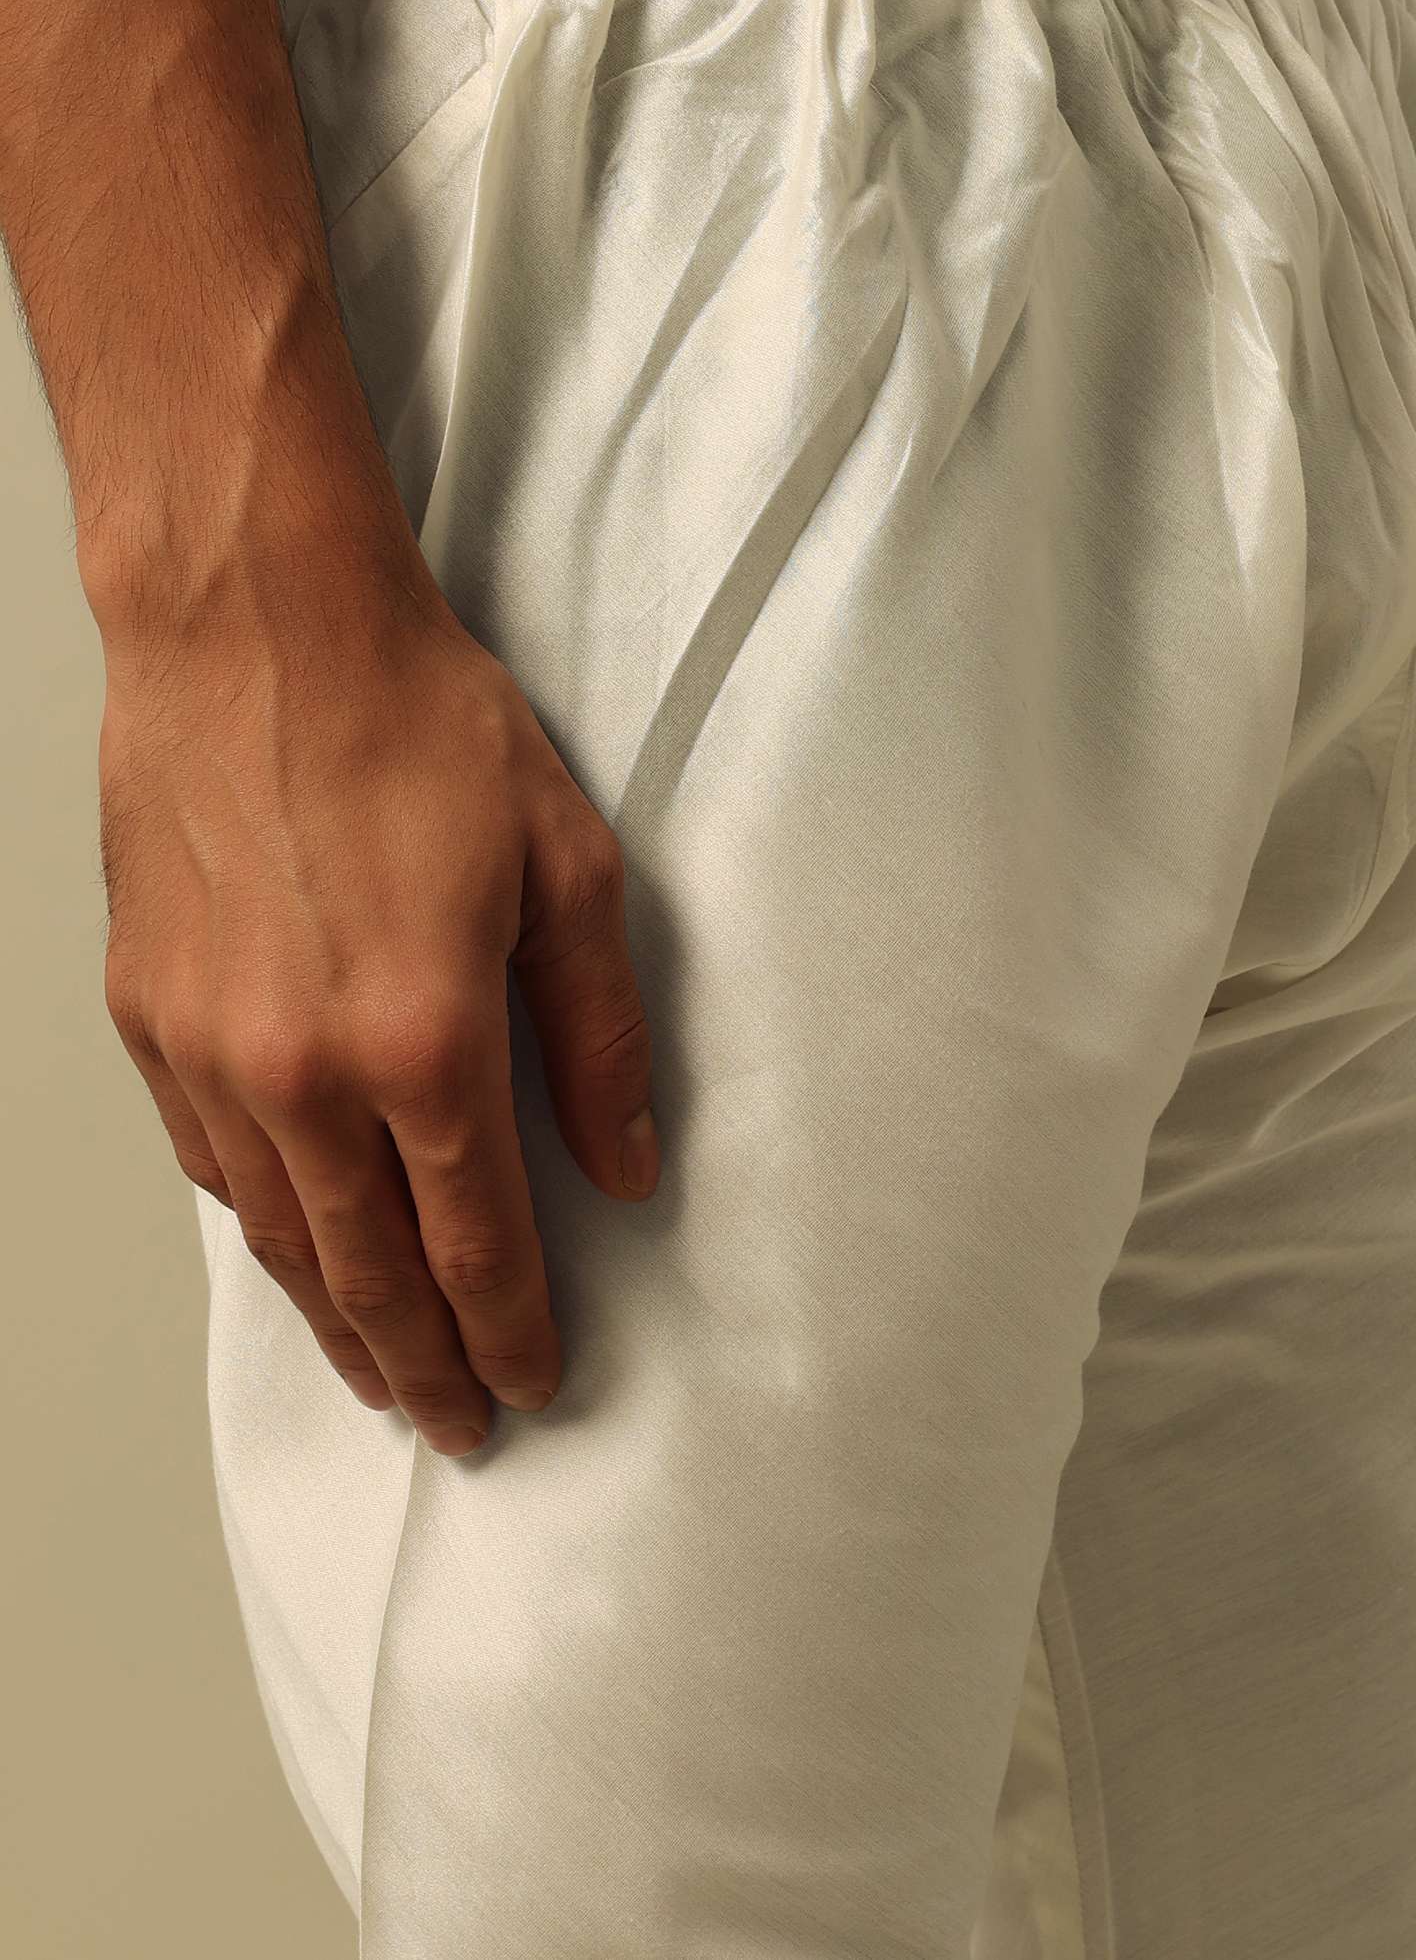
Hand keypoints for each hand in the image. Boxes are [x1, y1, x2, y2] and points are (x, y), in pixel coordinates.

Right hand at [92, 543, 658, 1456]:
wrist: (259, 628)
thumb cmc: (419, 724)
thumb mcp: (568, 867)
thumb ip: (602, 1035)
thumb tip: (630, 1164)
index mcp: (425, 1040)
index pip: (480, 1243)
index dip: (511, 1330)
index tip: (533, 1384)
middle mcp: (303, 1072)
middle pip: (371, 1274)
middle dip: (424, 1365)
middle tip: (458, 1426)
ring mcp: (210, 1051)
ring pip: (280, 1239)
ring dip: (337, 1322)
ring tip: (382, 1371)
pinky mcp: (149, 1015)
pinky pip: (210, 1164)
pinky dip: (264, 1227)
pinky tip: (299, 1249)